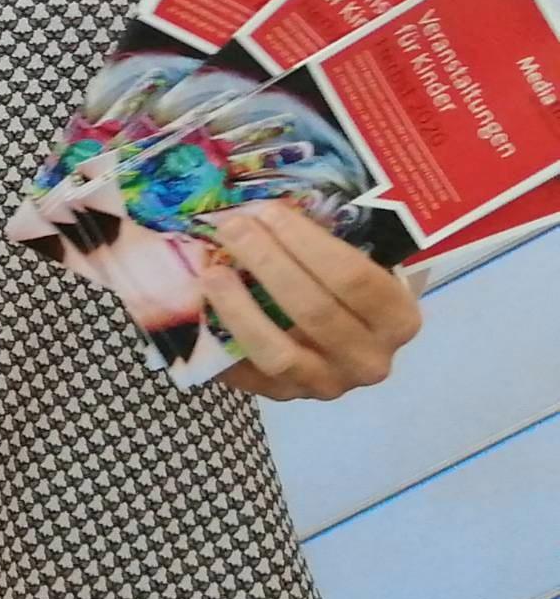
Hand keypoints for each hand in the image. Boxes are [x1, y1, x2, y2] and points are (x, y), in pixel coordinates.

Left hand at [208, 201, 424, 401]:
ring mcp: (327, 384)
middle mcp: (370, 360)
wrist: (332, 338)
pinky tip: (201, 307)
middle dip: (267, 263)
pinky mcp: (284, 397)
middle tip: (231, 227)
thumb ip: (320, 240)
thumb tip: (261, 201)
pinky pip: (246, 371)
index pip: (356, 279)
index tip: (267, 211)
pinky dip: (222, 339)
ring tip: (211, 271)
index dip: (306, 242)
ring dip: (240, 308)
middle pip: (315, 311)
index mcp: (398, 318)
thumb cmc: (338, 284)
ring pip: (279, 353)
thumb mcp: (348, 260)